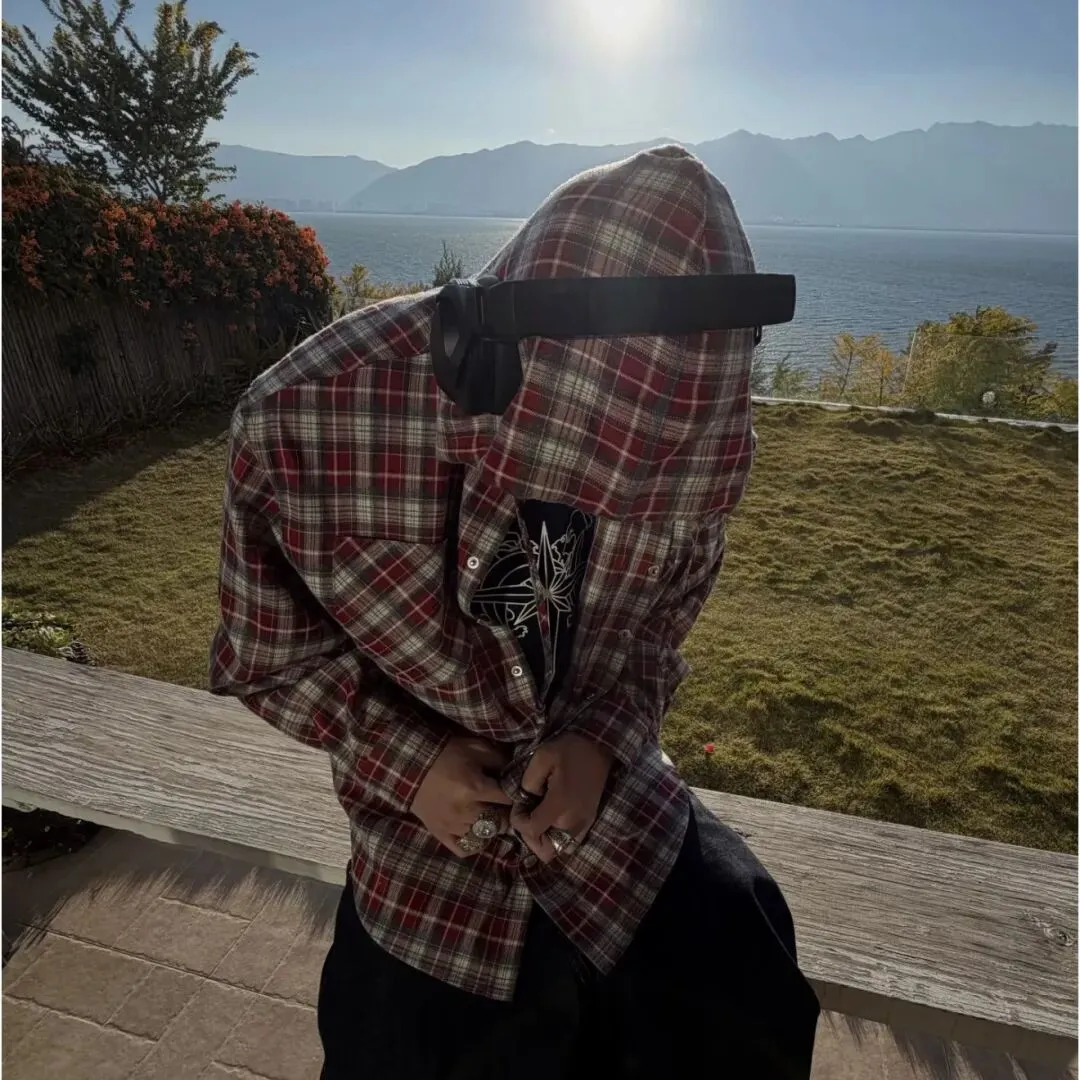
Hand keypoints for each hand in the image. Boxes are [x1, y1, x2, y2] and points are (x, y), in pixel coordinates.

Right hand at [412, 737, 513, 856]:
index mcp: (476, 788)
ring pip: (485, 836)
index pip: (509, 799)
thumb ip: (499, 759)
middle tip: (504, 804)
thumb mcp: (476, 747)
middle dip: (505, 812)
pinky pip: (465, 849)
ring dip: (491, 826)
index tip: (518, 792)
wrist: (412, 764)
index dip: (516, 795)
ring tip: (491, 815)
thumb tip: (517, 771)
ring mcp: (453, 826)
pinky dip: (475, 843)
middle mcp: (466, 811)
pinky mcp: (441, 834)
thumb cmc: (447, 753)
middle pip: (500, 821)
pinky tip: (478, 831)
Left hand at [510, 732, 613, 863]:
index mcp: (560, 804)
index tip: (520, 804)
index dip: (518, 822)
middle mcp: (573, 821)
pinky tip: (552, 818)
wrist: (599, 746)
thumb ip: (528, 781)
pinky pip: (570, 843)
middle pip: (545, 849)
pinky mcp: (589, 821)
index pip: (532, 831)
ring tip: (539, 817)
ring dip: (544, 839)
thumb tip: (525, 800)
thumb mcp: (542, 756)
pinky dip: (557, 837)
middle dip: (530, 835)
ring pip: (558, 850)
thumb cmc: (569, 749)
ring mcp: (584, 824)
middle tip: (528, 813)